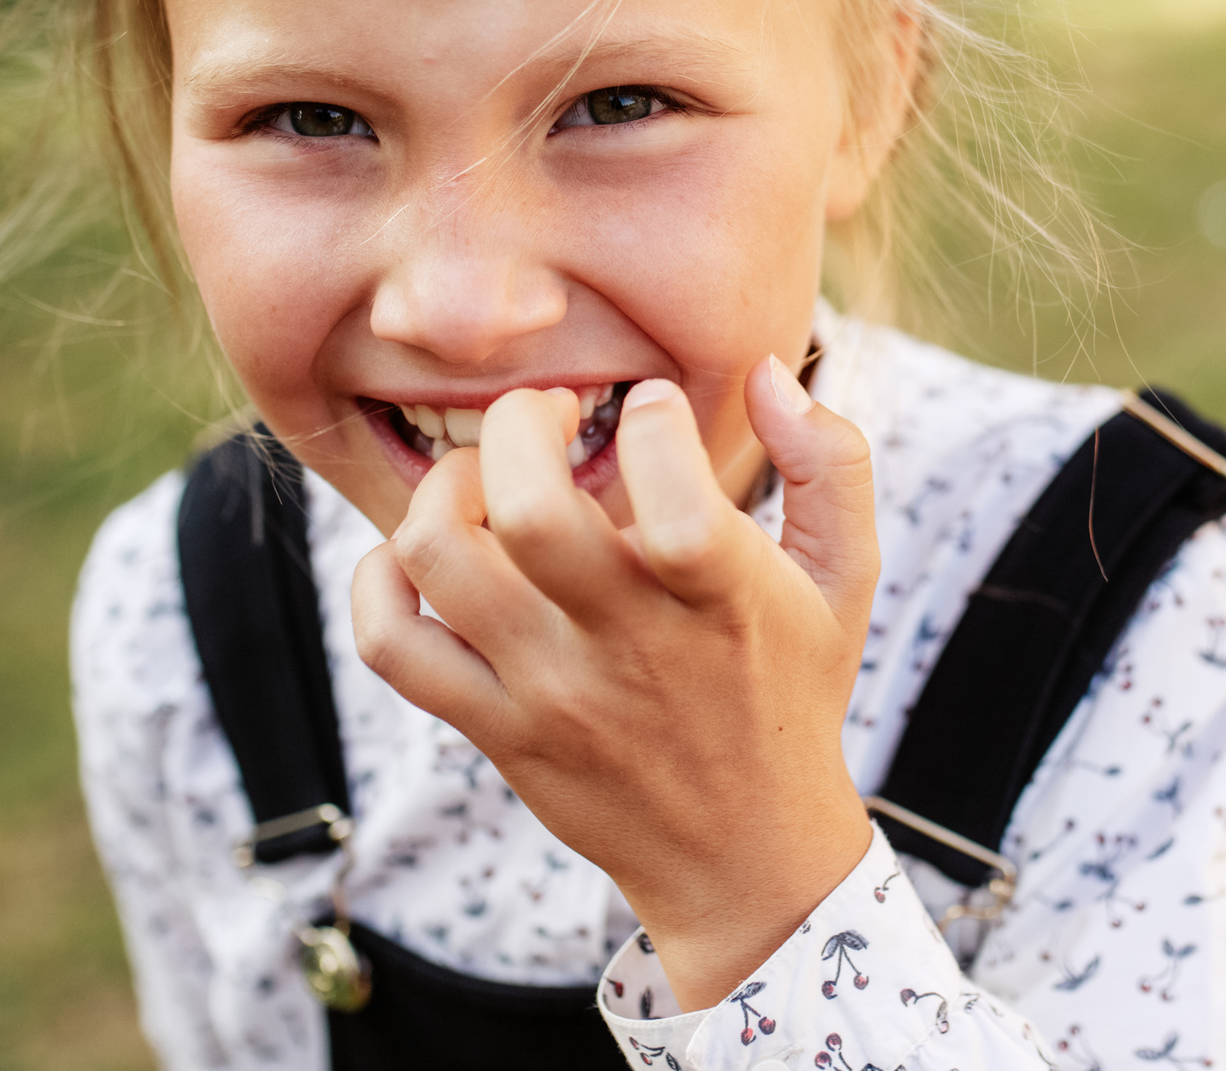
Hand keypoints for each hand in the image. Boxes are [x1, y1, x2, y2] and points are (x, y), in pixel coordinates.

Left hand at [350, 356, 879, 1010]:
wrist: (743, 856)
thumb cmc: (792, 690)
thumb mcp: (847, 577)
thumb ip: (831, 462)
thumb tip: (767, 370)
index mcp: (723, 602)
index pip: (674, 497)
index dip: (655, 419)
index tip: (656, 408)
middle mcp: (629, 648)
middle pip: (529, 512)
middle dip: (520, 425)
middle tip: (546, 417)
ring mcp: (549, 693)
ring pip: (442, 560)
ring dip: (447, 486)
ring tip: (487, 480)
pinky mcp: (494, 728)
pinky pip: (393, 645)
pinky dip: (378, 579)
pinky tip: (425, 554)